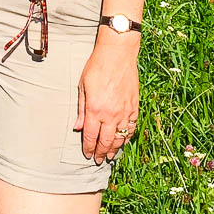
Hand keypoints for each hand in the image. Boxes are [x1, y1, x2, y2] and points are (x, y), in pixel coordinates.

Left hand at [74, 31, 139, 162]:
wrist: (117, 54)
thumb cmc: (97, 67)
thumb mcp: (83, 87)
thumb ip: (81, 110)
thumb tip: (78, 128)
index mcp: (95, 110)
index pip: (91, 137)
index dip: (88, 148)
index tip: (87, 155)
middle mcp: (110, 114)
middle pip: (106, 141)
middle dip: (101, 152)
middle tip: (98, 159)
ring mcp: (124, 111)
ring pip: (120, 137)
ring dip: (115, 148)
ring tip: (110, 155)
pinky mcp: (134, 106)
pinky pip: (131, 127)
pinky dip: (127, 136)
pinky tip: (124, 140)